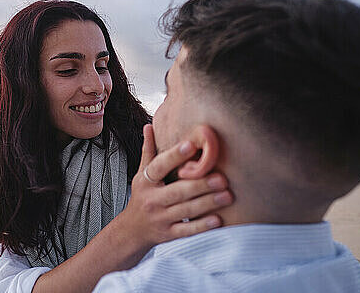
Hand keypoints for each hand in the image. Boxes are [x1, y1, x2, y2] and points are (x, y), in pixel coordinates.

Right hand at [117, 124, 232, 251]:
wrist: (132, 230)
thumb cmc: (142, 196)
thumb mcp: (141, 173)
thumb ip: (148, 151)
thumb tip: (149, 125)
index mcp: (146, 181)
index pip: (159, 165)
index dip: (175, 155)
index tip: (192, 145)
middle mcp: (152, 199)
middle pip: (177, 191)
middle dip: (201, 184)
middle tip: (222, 177)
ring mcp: (160, 218)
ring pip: (185, 210)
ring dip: (208, 203)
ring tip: (227, 195)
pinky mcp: (169, 234)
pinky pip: (187, 230)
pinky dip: (202, 226)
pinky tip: (218, 219)